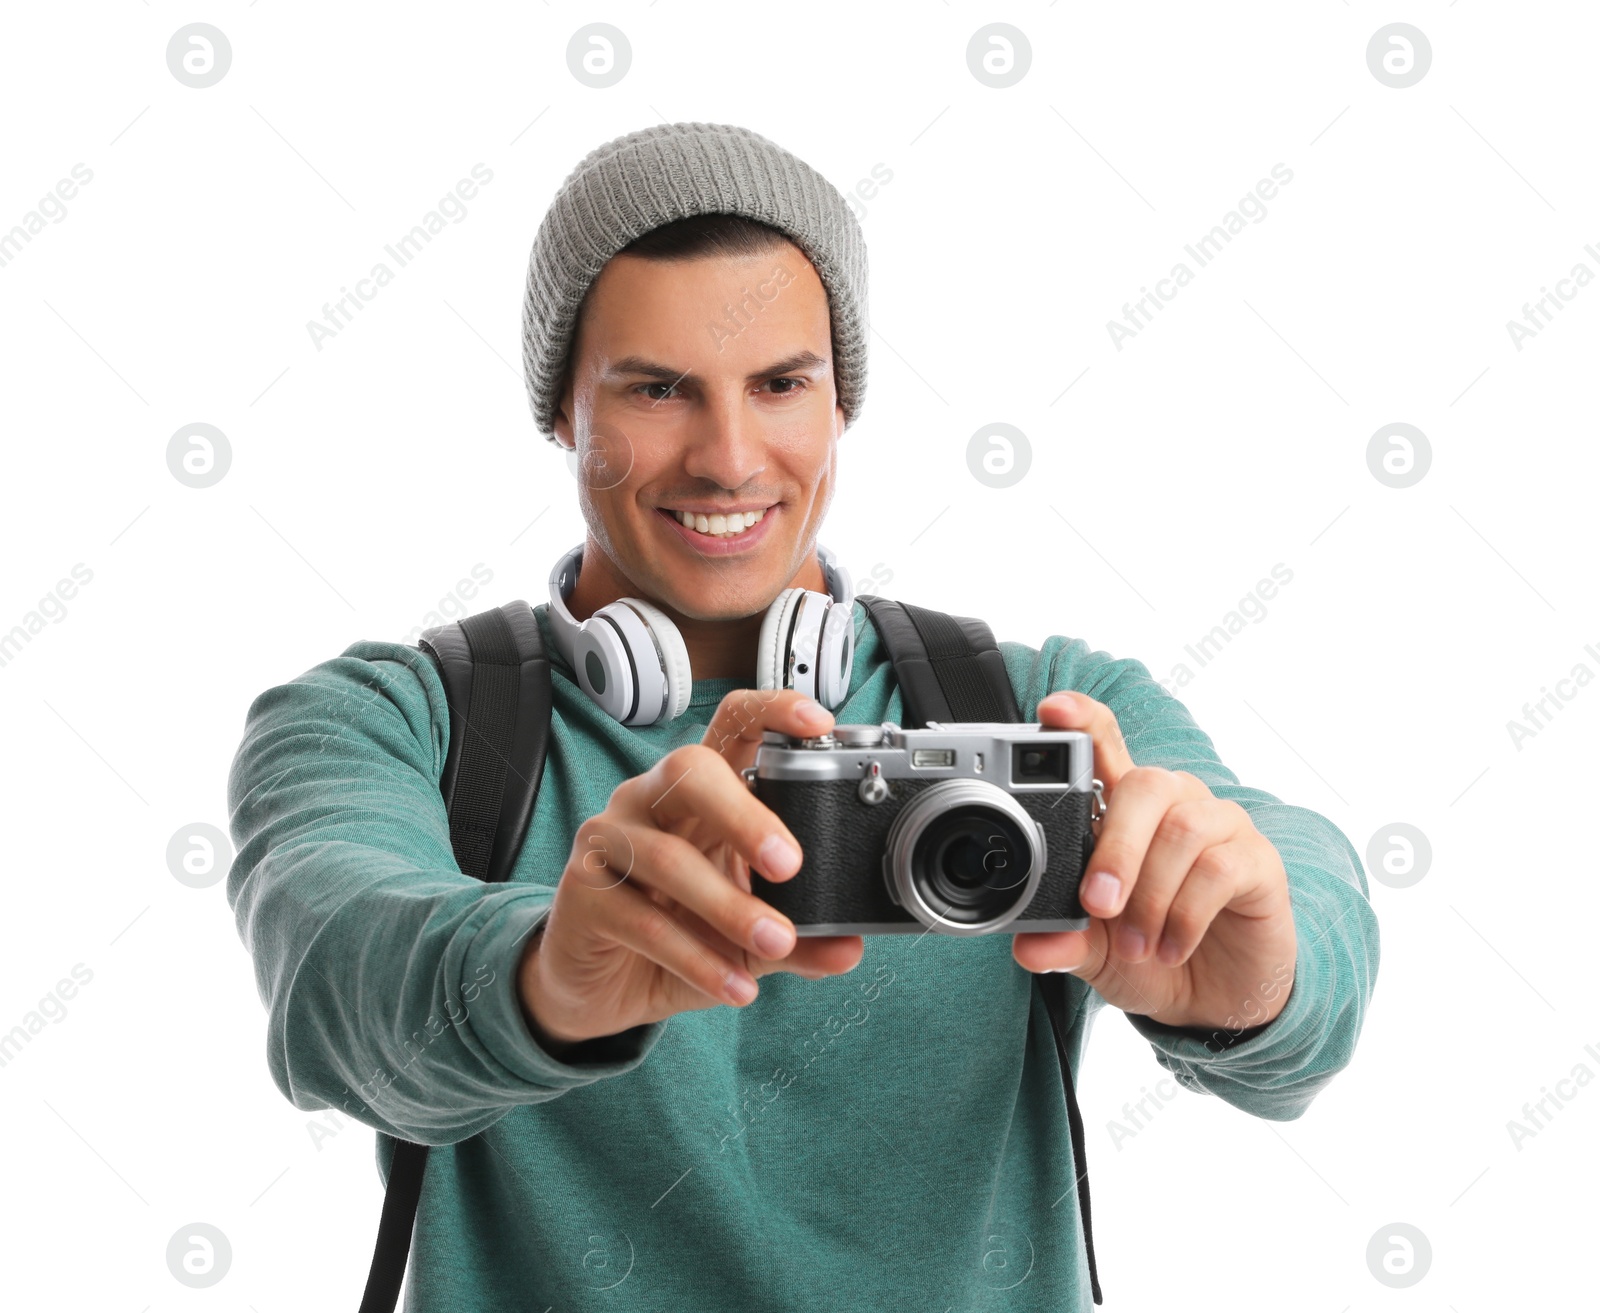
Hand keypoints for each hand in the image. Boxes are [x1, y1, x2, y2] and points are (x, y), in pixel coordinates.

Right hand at [518, 689, 864, 1052]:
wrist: (598, 986)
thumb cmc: (675, 933)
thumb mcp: (745, 938)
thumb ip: (798, 938)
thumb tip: (849, 948)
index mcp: (699, 792)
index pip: (731, 725)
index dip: (772, 711)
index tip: (819, 724)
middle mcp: (650, 799)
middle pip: (690, 769)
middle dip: (745, 814)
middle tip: (790, 865)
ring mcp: (610, 839)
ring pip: (666, 856)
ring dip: (728, 906)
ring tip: (776, 942)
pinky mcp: (583, 891)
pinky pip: (643, 921)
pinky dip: (697, 958)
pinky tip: (734, 986)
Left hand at [1012, 691, 1297, 1032]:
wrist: (1214, 1000)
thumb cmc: (1150, 953)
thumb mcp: (1095, 951)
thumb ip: (1064, 941)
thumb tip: (1028, 948)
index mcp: (1125, 810)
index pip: (1105, 744)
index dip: (1083, 720)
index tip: (1052, 708)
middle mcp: (1174, 803)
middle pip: (1145, 784)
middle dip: (1115, 847)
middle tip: (1097, 905)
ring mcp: (1219, 827)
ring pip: (1182, 828)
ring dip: (1152, 894)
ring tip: (1135, 945)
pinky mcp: (1258, 860)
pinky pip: (1220, 868)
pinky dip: (1186, 915)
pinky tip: (1171, 948)